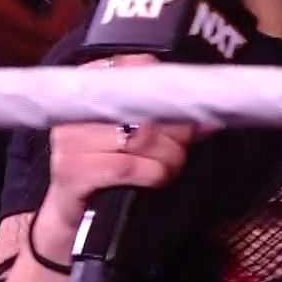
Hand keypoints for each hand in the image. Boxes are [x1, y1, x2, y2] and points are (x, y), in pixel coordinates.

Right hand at [33, 55, 198, 251]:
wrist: (73, 213)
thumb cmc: (111, 167)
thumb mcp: (139, 138)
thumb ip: (173, 123)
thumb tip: (210, 119)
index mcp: (89, 86)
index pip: (138, 68)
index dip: (168, 92)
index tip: (185, 110)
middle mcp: (76, 107)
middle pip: (145, 108)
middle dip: (177, 133)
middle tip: (182, 147)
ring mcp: (70, 139)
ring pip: (142, 138)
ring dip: (169, 157)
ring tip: (169, 166)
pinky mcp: (72, 170)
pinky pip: (128, 166)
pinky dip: (153, 174)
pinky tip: (155, 179)